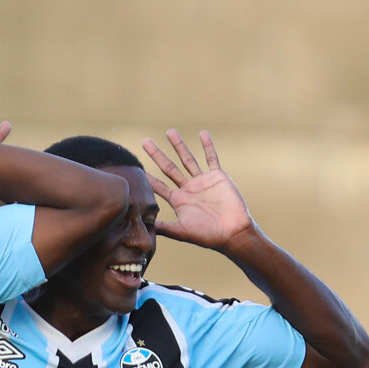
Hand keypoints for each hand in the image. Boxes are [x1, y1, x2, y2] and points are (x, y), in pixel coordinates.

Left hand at [142, 128, 251, 249]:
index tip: (136, 168)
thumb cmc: (208, 235)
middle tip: (145, 141)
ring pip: (187, 159)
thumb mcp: (182, 232)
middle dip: (157, 155)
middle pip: (169, 168)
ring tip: (169, 131)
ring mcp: (202, 181)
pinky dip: (207, 146)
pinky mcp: (217, 177)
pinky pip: (211, 158)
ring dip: (179, 145)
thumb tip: (143, 227)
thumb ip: (163, 227)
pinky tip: (202, 133)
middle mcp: (188, 189)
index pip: (159, 186)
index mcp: (179, 201)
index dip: (148, 178)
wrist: (233, 232)